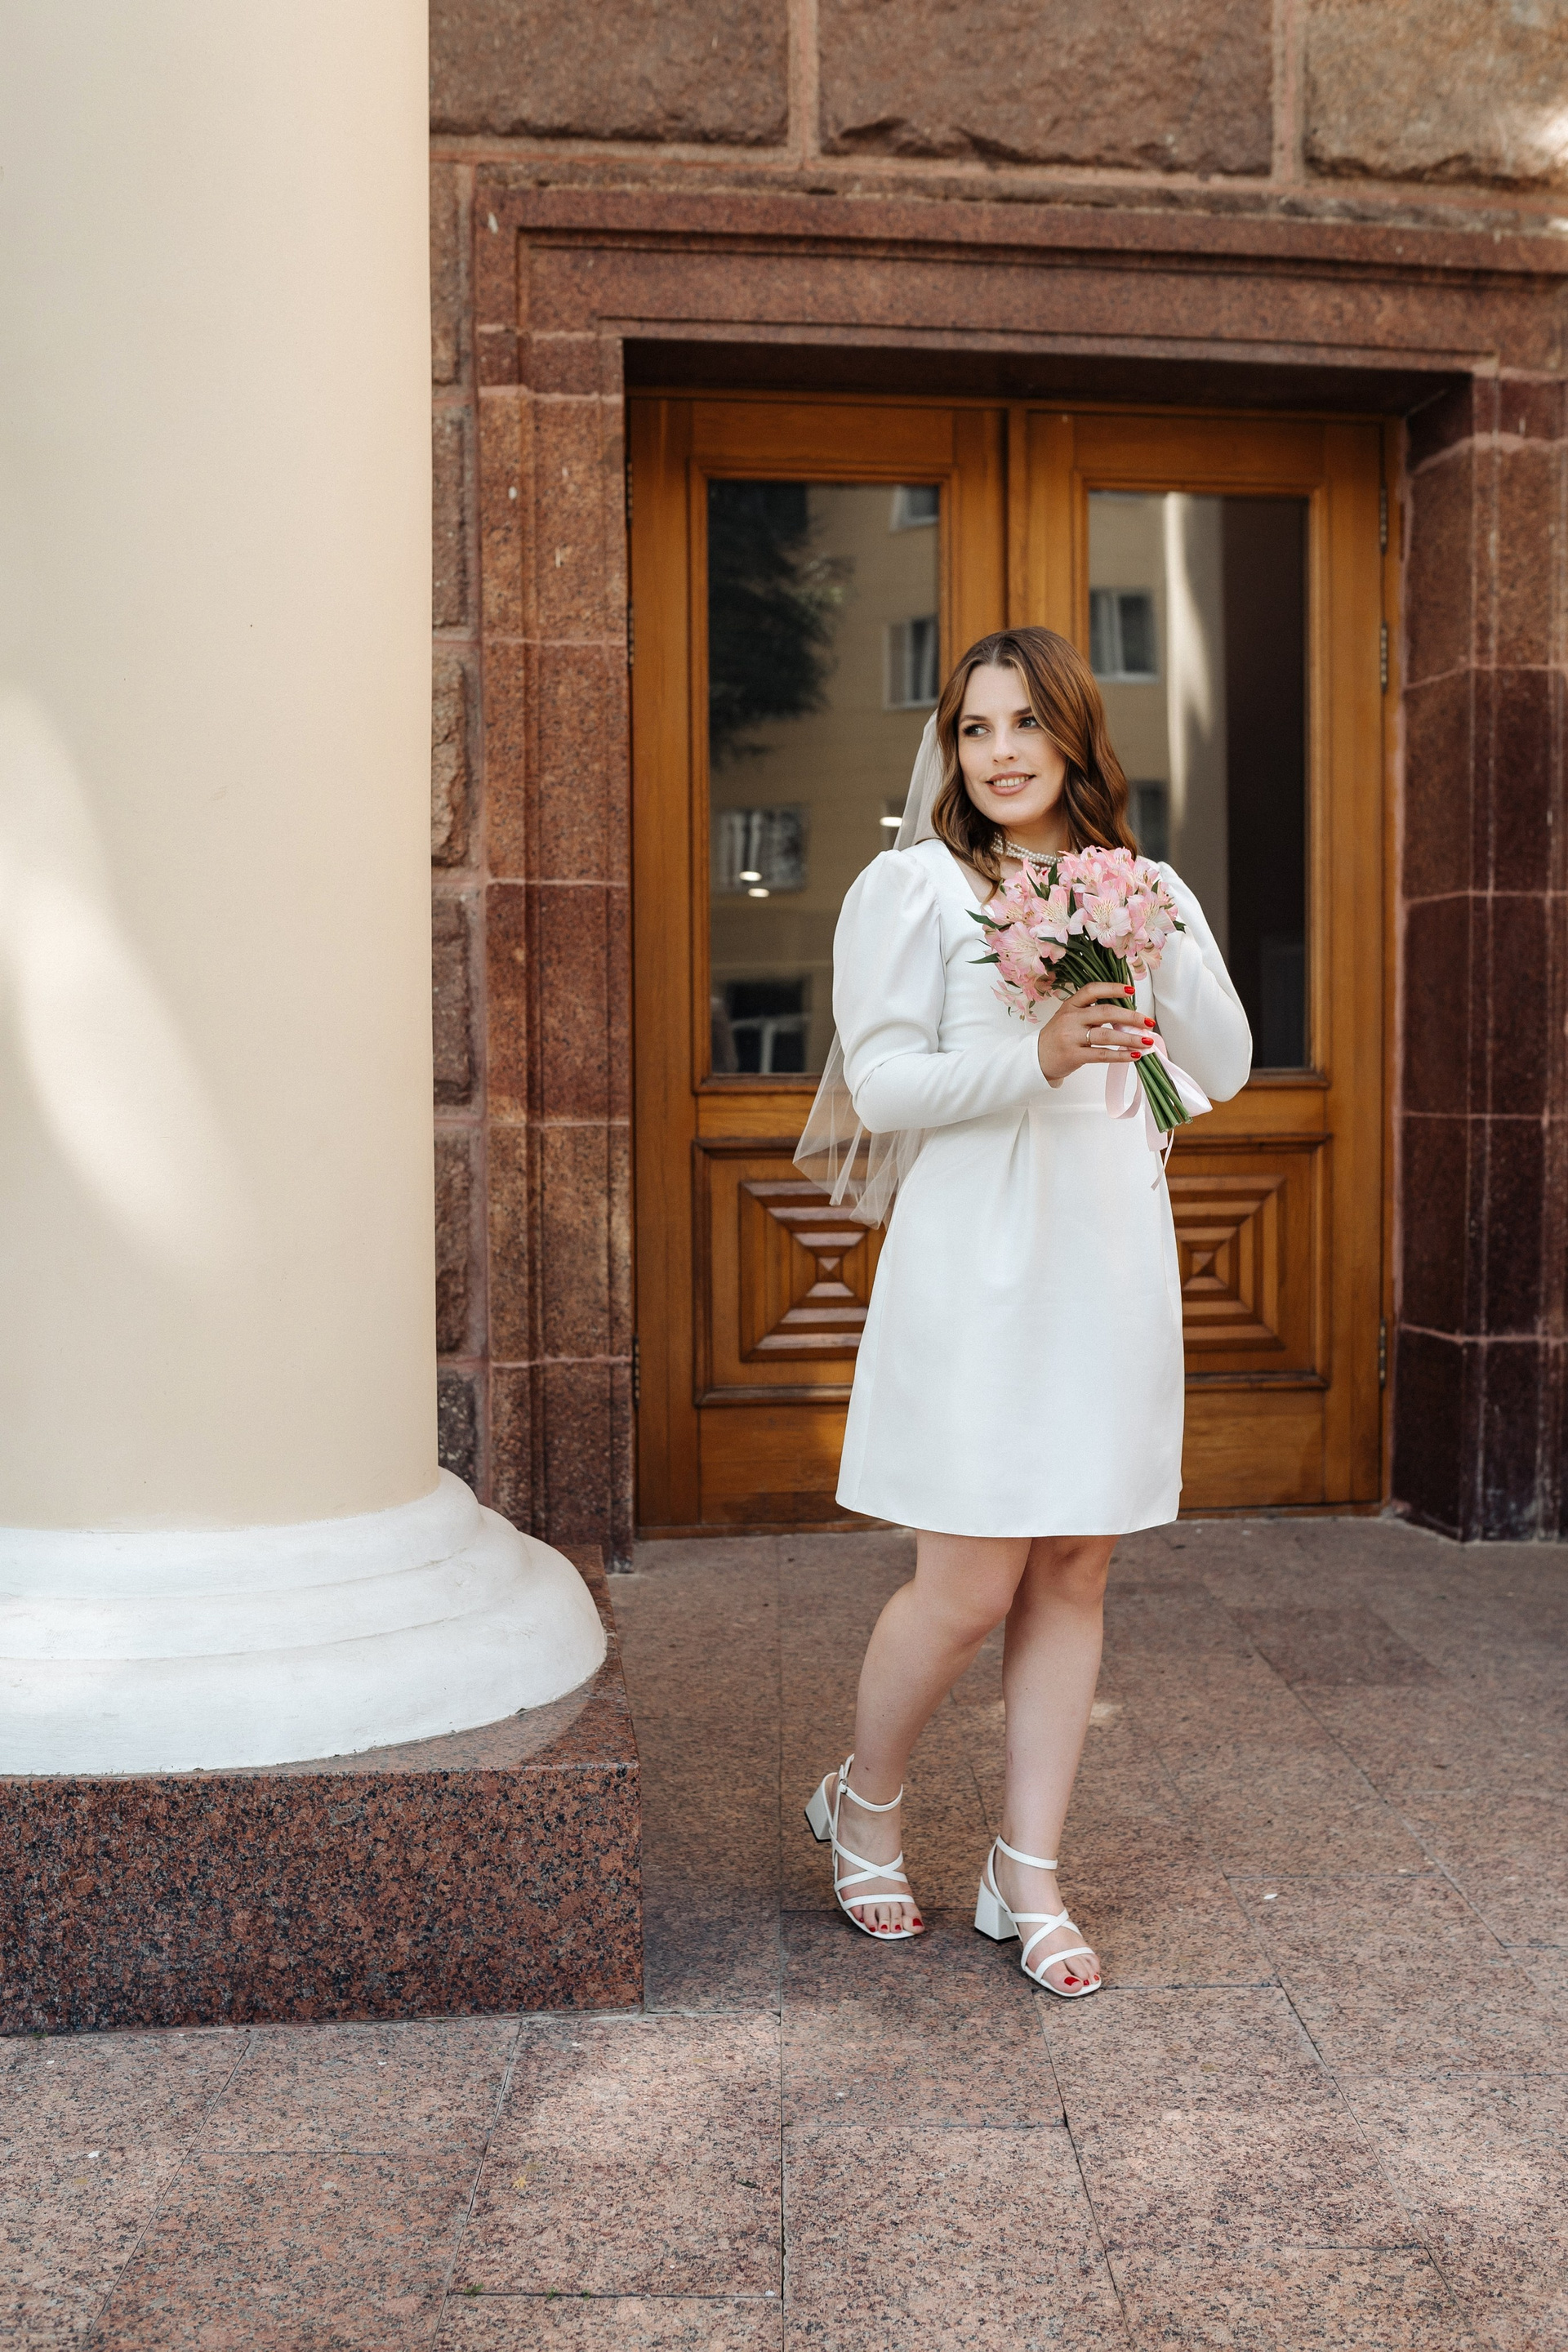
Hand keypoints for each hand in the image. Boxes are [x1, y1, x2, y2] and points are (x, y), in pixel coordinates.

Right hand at [1037, 981, 1153, 1087]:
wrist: (1036, 1058)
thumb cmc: (1058, 1037)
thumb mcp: (1069, 1018)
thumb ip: (1091, 1013)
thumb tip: (1126, 1016)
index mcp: (1071, 1005)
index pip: (1093, 990)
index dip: (1113, 988)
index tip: (1131, 991)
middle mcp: (1071, 1018)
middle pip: (1105, 1013)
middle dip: (1131, 1017)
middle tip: (1148, 1022)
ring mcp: (1072, 1037)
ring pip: (1107, 1035)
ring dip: (1130, 1038)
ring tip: (1146, 1041)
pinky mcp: (1074, 1055)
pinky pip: (1102, 1055)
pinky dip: (1121, 1055)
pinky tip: (1134, 1056)